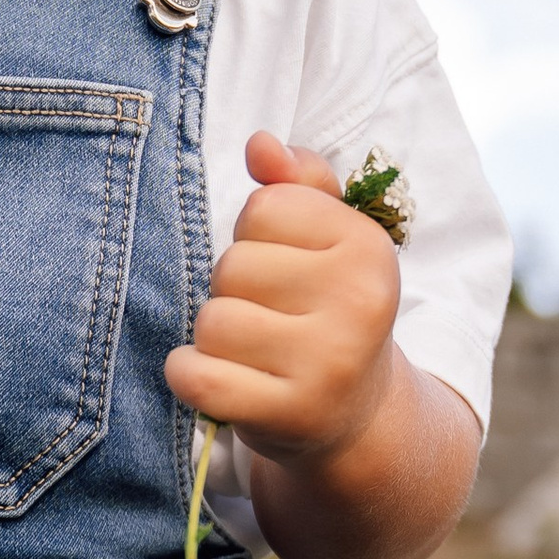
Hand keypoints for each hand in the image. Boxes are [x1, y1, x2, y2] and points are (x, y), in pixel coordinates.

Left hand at [164, 131, 399, 467]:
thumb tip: (260, 144)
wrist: (356, 414)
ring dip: (215, 338)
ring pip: (214, 322)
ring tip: (254, 352)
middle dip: (234, 290)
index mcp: (369, 246)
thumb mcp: (329, 241)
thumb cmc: (326, 310)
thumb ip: (297, 184)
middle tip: (270, 319)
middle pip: (233, 266)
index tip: (285, 268)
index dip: (256, 236)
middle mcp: (360, 302)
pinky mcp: (293, 414)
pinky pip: (199, 376)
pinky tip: (219, 378)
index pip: (263, 207)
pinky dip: (190, 375)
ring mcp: (330, 363)